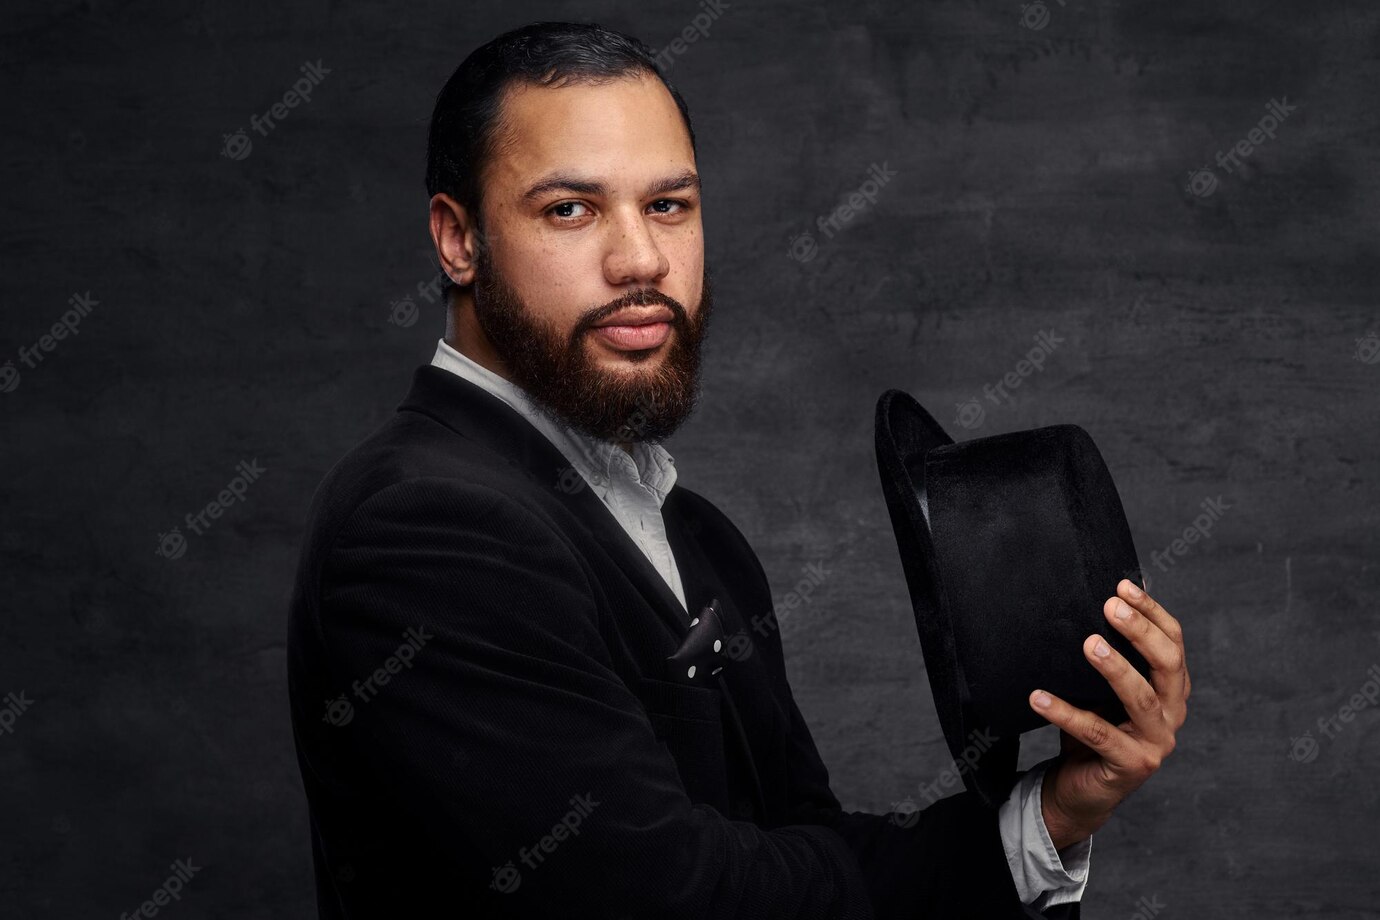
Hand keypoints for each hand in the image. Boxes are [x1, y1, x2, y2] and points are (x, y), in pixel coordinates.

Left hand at [1028, 578, 1189, 850]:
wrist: (1080, 787)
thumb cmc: (1093, 728)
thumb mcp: (1101, 688)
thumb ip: (1109, 653)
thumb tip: (1102, 598)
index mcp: (1172, 689)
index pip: (1173, 643)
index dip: (1152, 613)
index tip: (1124, 585)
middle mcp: (1173, 714)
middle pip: (1168, 666)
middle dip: (1141, 632)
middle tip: (1110, 606)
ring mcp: (1155, 742)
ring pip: (1142, 699)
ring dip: (1115, 668)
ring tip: (1088, 643)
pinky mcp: (1131, 766)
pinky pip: (1097, 734)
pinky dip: (1066, 713)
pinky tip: (1038, 696)